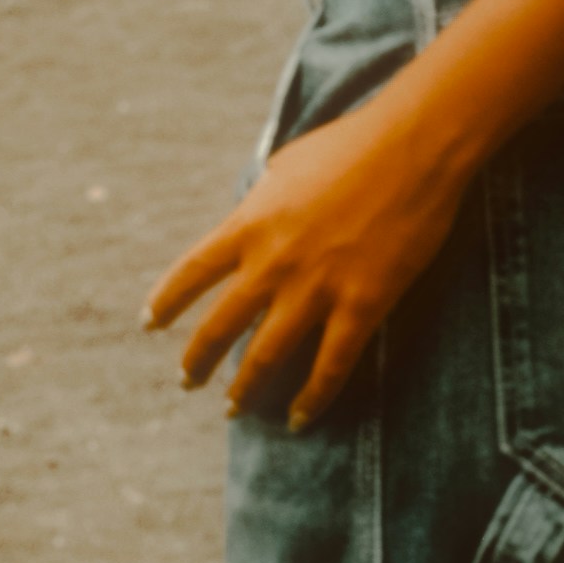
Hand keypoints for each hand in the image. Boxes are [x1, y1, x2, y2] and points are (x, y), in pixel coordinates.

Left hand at [145, 81, 469, 426]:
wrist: (413, 145)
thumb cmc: (352, 143)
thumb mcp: (288, 163)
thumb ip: (264, 195)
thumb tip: (252, 204)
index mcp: (251, 223)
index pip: (192, 272)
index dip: (166, 302)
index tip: (150, 325)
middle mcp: (273, 262)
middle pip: (220, 325)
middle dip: (198, 360)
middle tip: (187, 381)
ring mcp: (317, 288)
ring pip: (266, 355)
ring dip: (244, 388)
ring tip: (232, 409)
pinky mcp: (362, 305)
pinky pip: (330, 366)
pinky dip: (311, 399)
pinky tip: (297, 419)